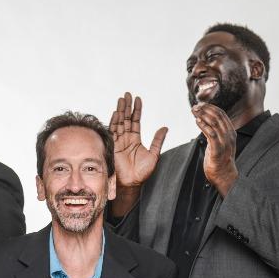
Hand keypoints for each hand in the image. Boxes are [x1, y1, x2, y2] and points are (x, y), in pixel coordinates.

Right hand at [108, 92, 167, 215]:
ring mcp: (119, 142)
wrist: (132, 183)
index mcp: (135, 139)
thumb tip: (165, 127)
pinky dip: (114, 122)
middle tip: (127, 94)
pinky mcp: (113, 146)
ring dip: (120, 111)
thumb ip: (158, 140)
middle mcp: (126, 138)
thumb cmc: (142, 172)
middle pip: (126, 119)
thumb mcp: (154, 154)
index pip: (136, 121)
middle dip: (126, 106)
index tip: (138, 99)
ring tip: (122, 99)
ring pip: (119, 123)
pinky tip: (116, 113)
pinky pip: (113, 132)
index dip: (137, 110)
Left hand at [191, 103, 238, 195]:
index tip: (200, 104)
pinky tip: (197, 122)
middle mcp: (229, 135)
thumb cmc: (219, 159)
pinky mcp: (218, 150)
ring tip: (194, 111)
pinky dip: (204, 126)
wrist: (224, 175)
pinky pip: (211, 135)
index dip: (211, 107)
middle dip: (206, 109)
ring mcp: (224, 143)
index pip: (222, 114)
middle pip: (218, 116)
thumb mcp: (218, 142)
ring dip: (203, 115)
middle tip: (195, 106)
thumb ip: (214, 132)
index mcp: (230, 132)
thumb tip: (204, 120)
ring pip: (215, 123)